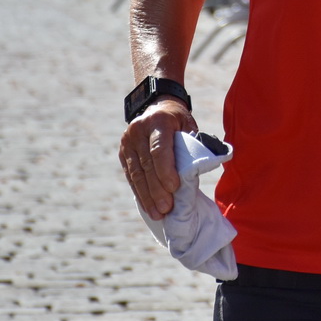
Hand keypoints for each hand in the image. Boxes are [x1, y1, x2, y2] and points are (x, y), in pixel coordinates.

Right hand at [118, 98, 196, 218]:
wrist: (156, 106)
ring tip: (157, 214)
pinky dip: (140, 193)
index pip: (159, 149)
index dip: (166, 170)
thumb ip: (192, 144)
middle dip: (157, 190)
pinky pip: (131, 176)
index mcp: (158, 121)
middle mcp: (138, 130)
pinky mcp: (123, 153)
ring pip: (136, 174)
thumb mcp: (188, 125)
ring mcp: (128, 142)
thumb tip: (198, 170)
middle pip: (147, 165)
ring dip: (147, 196)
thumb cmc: (178, 120)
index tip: (174, 188)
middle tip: (166, 209)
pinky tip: (147, 207)